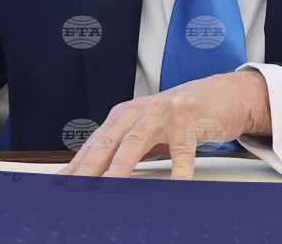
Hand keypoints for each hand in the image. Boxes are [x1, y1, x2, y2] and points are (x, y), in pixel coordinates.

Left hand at [56, 70, 271, 180]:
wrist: (221, 94)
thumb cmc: (180, 116)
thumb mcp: (147, 130)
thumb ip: (125, 149)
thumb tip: (97, 177)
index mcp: (125, 115)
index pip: (96, 142)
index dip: (77, 163)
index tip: (61, 184)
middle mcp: (141, 111)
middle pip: (110, 141)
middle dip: (90, 166)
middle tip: (76, 187)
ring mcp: (165, 114)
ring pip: (138, 141)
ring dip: (122, 166)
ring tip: (111, 187)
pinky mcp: (190, 120)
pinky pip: (184, 149)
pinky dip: (179, 168)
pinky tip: (176, 185)